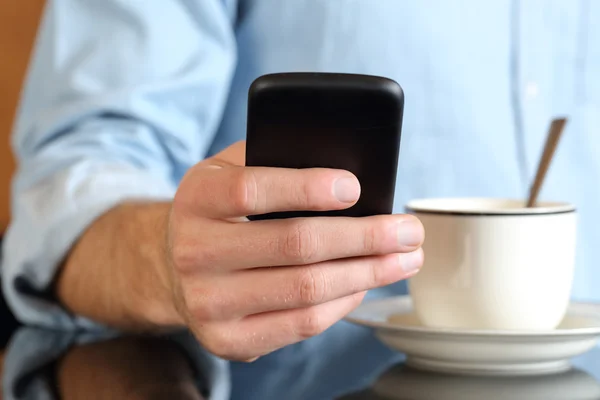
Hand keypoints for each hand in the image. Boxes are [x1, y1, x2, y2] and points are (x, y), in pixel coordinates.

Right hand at [167, 141, 423, 360]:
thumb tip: (348, 166)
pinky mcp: (228, 339)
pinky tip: (366, 284)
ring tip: (404, 259)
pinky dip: (344, 303)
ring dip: (368, 273)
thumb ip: (274, 160)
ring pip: (307, 289)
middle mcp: (195, 253)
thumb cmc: (221, 212)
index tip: (356, 187)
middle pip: (295, 245)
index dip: (307, 188)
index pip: (252, 191)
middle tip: (409, 230)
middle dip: (366, 237)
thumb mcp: (230, 172)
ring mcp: (208, 303)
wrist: (176, 267)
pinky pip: (302, 324)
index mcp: (197, 199)